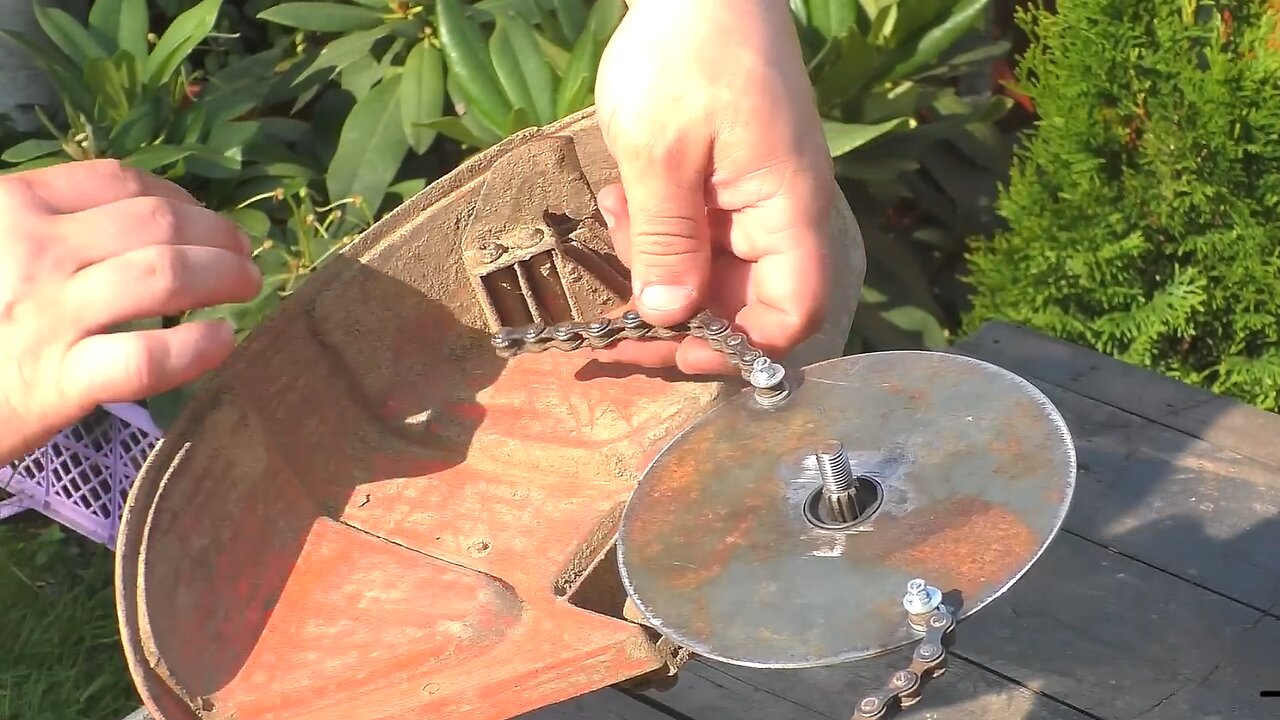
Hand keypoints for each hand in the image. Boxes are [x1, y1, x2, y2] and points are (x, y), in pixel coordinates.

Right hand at [0, 159, 261, 462]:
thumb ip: (37, 226)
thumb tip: (124, 218)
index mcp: (11, 207)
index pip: (115, 181)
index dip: (176, 196)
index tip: (201, 217)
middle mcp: (33, 250)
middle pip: (155, 223)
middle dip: (217, 233)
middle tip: (245, 254)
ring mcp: (47, 315)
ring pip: (164, 276)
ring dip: (223, 277)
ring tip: (248, 286)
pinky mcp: (56, 382)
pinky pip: (147, 358)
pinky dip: (198, 348)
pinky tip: (224, 341)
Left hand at [591, 0, 834, 373]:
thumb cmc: (686, 54)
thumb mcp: (660, 155)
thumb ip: (665, 242)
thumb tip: (666, 318)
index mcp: (787, 211)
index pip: (790, 314)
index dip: (737, 349)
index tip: (670, 349)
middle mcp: (782, 214)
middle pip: (747, 303)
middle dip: (679, 311)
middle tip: (616, 305)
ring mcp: (755, 198)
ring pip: (714, 272)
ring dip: (658, 266)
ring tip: (618, 216)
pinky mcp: (728, 182)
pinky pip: (699, 234)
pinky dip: (658, 232)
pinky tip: (624, 199)